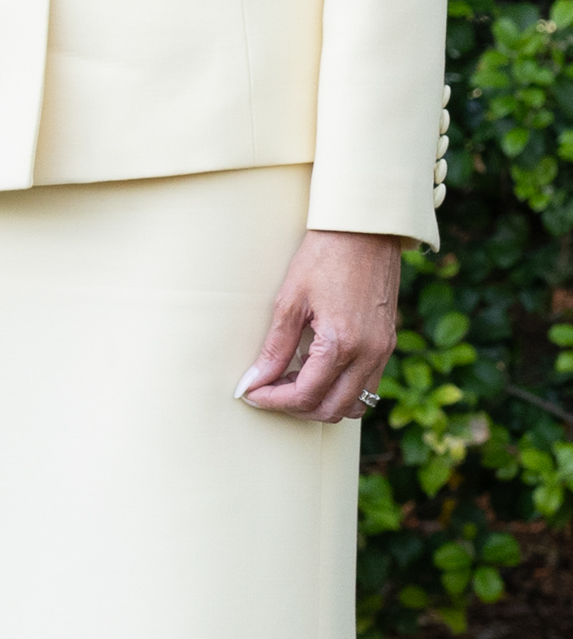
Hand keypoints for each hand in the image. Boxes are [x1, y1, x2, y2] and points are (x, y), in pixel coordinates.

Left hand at [235, 228, 401, 422]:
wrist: (364, 229)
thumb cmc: (324, 256)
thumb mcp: (289, 301)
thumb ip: (274, 348)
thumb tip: (253, 382)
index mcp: (341, 343)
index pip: (305, 395)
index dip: (273, 400)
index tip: (252, 393)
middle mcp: (369, 354)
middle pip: (331, 409)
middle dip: (295, 407)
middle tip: (269, 388)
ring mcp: (383, 350)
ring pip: (354, 404)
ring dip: (321, 402)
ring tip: (293, 379)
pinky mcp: (387, 343)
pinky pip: (367, 384)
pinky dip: (340, 389)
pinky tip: (316, 368)